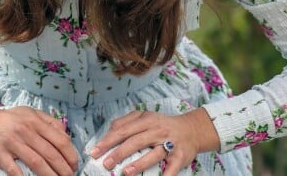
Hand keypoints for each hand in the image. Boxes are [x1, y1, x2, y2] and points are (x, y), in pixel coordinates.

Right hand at [0, 97, 77, 175]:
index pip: (59, 139)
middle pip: (50, 153)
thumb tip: (65, 135)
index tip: (75, 164)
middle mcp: (26, 130)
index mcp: (35, 121)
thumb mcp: (30, 113)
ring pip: (37, 162)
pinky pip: (15, 170)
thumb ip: (48, 121)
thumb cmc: (8, 119)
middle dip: (64, 168)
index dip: (70, 154)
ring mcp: (13, 142)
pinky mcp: (0, 154)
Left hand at [89, 108, 218, 175]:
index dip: (108, 140)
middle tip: (105, 163)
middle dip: (119, 152)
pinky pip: (172, 168)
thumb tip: (110, 129)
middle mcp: (157, 130)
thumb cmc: (162, 124)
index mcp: (146, 120)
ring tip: (125, 172)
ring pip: (153, 154)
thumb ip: (127, 121)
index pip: (123, 130)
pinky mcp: (180, 156)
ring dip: (139, 164)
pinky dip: (165, 175)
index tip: (95, 150)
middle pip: (135, 141)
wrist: (191, 129)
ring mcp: (169, 144)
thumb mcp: (145, 117)